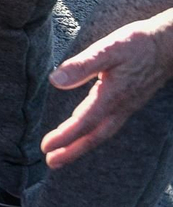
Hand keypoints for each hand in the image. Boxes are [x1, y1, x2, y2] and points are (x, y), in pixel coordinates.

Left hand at [42, 11, 172, 167]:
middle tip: (52, 162)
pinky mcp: (129, 101)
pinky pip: (108, 123)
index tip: (46, 147)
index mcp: (113, 96)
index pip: (84, 122)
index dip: (65, 136)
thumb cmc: (137, 43)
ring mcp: (127, 105)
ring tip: (63, 153)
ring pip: (102, 131)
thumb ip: (81, 66)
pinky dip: (93, 132)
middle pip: (94, 135)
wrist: (168, 44)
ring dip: (82, 143)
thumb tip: (55, 81)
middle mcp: (121, 106)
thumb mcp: (107, 49)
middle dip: (73, 150)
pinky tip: (85, 130)